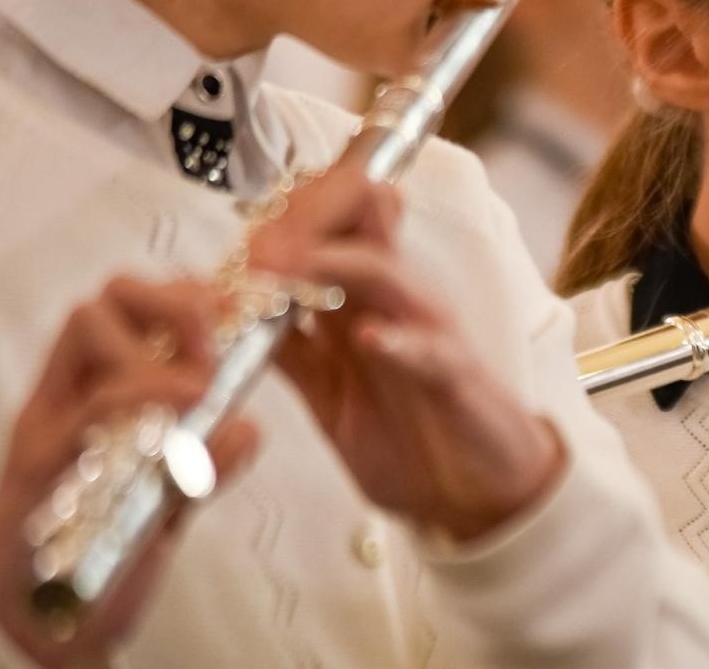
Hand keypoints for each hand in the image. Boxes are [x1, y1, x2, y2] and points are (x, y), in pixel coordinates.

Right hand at [0, 279, 257, 666]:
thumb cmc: (103, 548)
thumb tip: (248, 428)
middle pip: (111, 294)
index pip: (139, 304)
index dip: (193, 296)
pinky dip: (146, 392)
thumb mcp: (168, 498)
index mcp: (104, 386)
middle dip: (177, 299)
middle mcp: (71, 390)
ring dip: (162, 338)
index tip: (243, 321)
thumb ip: (205, 463)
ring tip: (204, 382)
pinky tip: (192, 407)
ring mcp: (51, 419)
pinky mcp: (40, 463)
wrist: (35, 619)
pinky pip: (88, 402)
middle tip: (220, 344)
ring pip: (89, 324)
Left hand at [248, 166, 564, 542]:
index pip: (332, 218)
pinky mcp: (456, 374)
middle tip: (253, 247)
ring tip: (282, 268)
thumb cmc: (409, 437)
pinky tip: (369, 338)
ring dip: (330, 263)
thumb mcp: (330, 395)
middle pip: (359, 214)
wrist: (475, 493)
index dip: (281, 218)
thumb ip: (292, 353)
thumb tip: (234, 318)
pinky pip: (429, 348)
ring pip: (386, 269)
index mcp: (365, 294)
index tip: (237, 246)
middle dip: (300, 219)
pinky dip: (398, 340)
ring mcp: (429, 329)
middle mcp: (398, 296)